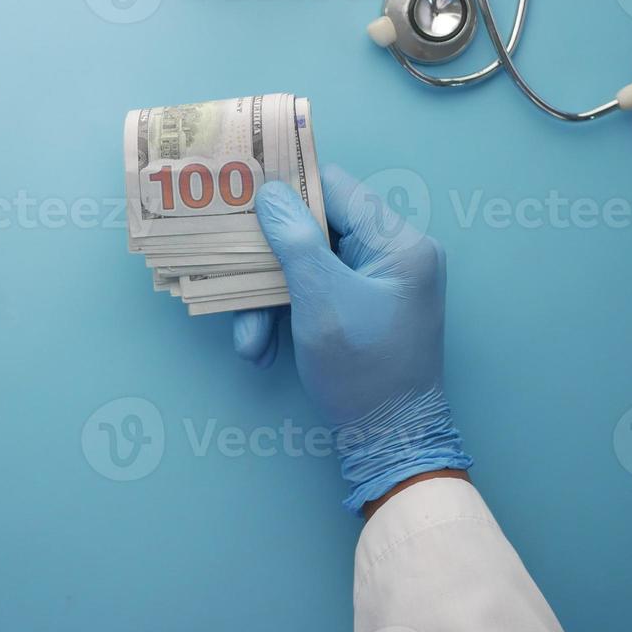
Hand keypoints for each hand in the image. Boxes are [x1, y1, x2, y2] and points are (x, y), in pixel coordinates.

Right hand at [233, 165, 470, 512]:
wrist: (390, 442)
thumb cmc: (363, 372)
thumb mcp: (322, 303)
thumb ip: (296, 241)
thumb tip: (270, 192)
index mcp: (399, 242)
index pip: (334, 189)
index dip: (285, 192)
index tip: (240, 202)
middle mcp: (394, 253)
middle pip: (314, 229)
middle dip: (270, 266)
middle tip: (232, 284)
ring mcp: (379, 280)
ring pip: (307, 265)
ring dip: (270, 300)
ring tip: (249, 341)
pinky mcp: (362, 305)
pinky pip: (315, 291)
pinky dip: (285, 315)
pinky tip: (261, 348)